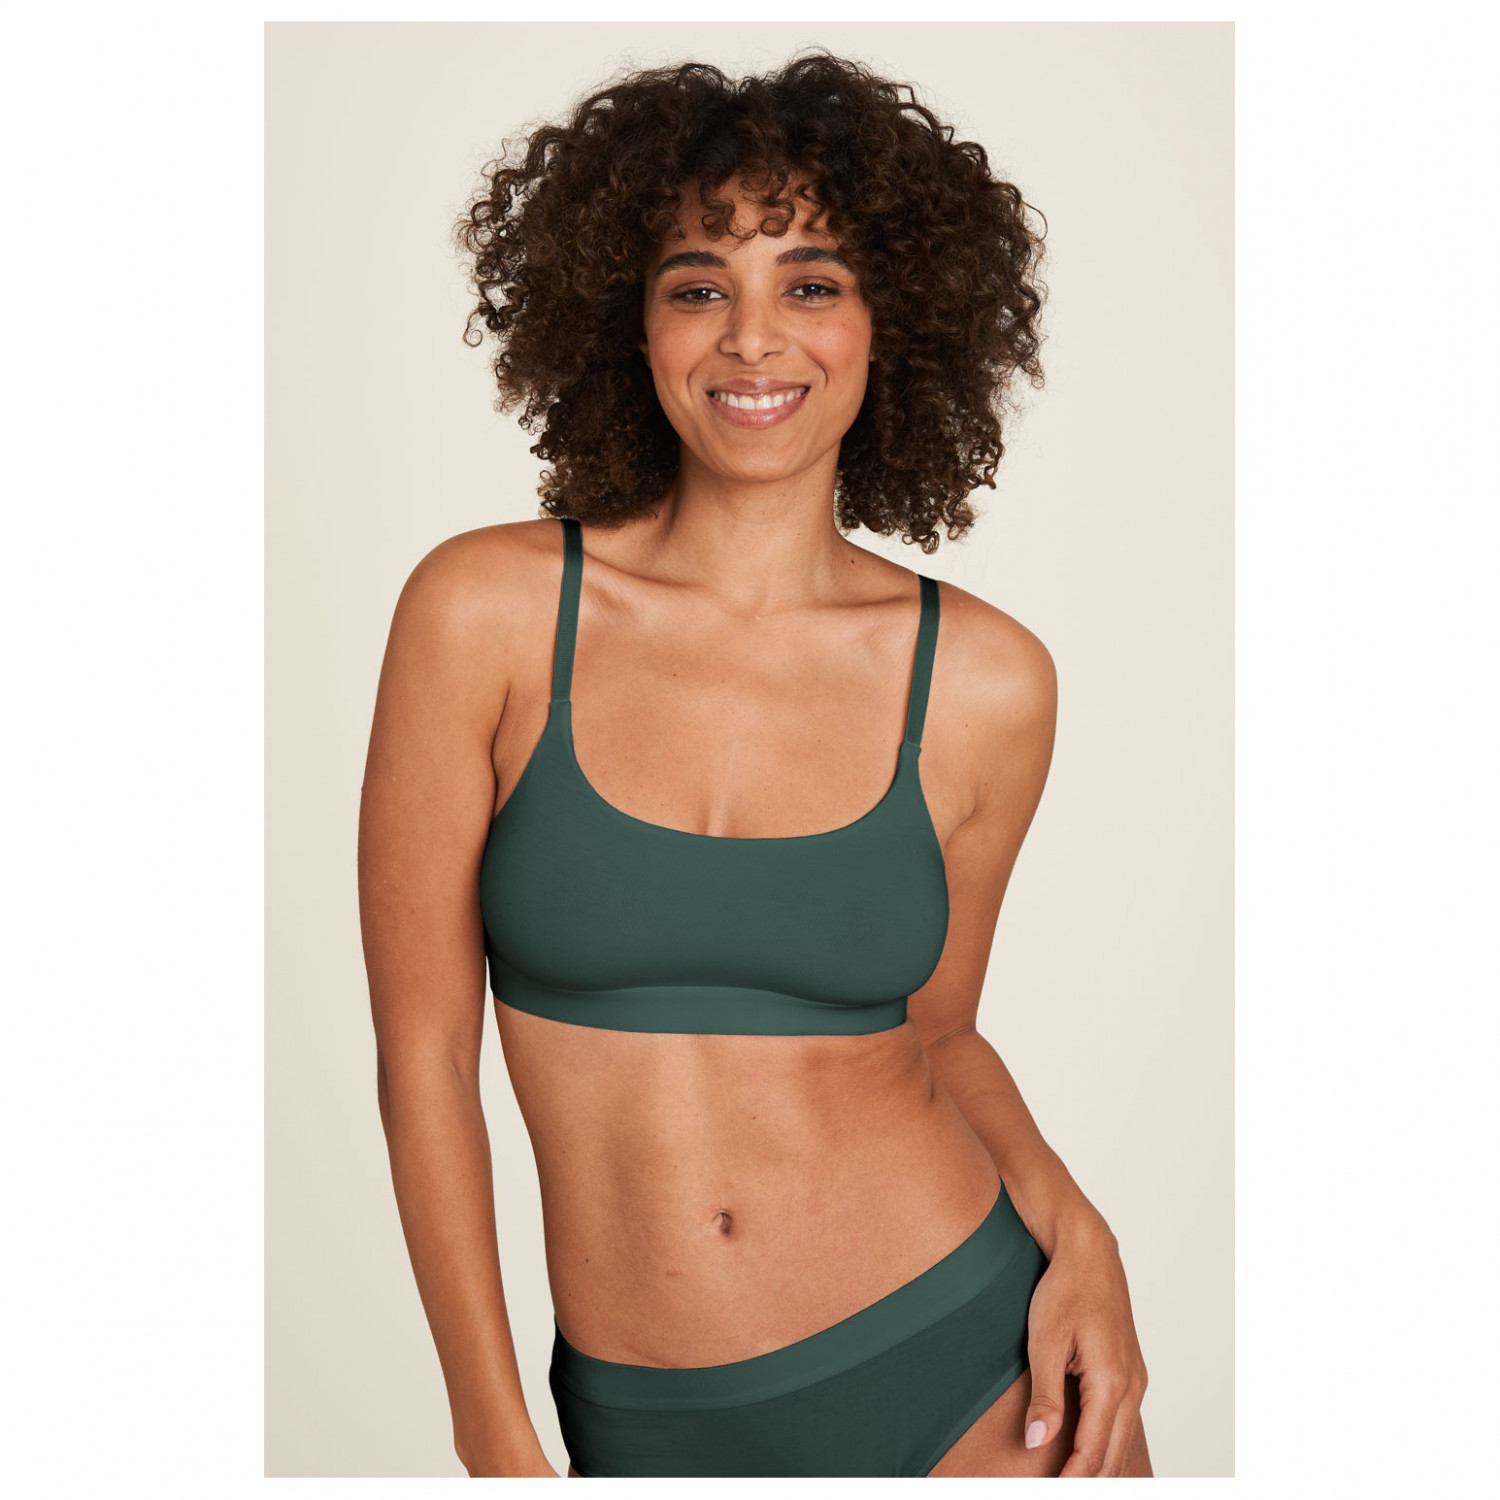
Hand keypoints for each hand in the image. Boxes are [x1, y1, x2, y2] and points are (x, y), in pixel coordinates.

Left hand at [1023, 1212, 1147, 1476]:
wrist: (1089, 1253)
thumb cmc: (1064, 1290)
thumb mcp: (1045, 1341)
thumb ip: (1045, 1397)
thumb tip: (1037, 1442)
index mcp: (1111, 1383)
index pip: (1092, 1453)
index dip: (1071, 1481)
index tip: (1049, 1492)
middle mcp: (1131, 1387)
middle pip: (1113, 1456)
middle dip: (1088, 1481)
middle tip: (1057, 1490)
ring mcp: (1135, 1380)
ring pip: (1121, 1442)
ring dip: (1099, 1467)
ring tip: (1070, 1480)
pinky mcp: (1131, 1372)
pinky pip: (1122, 1421)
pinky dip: (1107, 1444)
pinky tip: (1088, 1454)